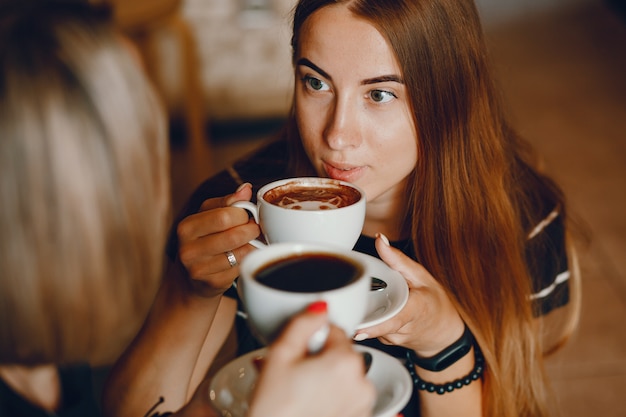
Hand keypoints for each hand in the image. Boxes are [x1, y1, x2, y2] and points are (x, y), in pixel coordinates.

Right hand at [174, 183, 259, 295]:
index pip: (224, 215)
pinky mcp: (212, 284)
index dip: (243, 214)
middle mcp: (188, 249)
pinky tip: (243, 257)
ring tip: (251, 241)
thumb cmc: (202, 242)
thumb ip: (227, 202)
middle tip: (254, 229)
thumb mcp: (207, 216)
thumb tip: (245, 188)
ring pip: (241, 253)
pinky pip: (241, 268)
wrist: (189, 280)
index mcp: (187, 227)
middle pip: (234, 235)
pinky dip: (248, 261)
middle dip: (251, 230)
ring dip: (253, 246)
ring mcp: (199, 269)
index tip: (248, 216)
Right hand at [249, 303, 375, 416]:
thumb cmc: (276, 409)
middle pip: (341, 353)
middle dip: (320, 358)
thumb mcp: (280, 355)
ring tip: (299, 389)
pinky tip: (309, 403)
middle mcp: (362, 383)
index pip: (335, 330)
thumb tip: (320, 307)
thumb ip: (302, 323)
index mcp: (346, 361)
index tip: (299, 352)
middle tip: (294, 372)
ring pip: (344, 376)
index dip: (313, 338)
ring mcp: (363, 405)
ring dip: (326, 377)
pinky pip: (347, 397)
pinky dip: (332, 396)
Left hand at [354, 234, 464, 356]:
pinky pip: (371, 329)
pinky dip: (368, 319)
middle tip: (345, 302)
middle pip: (375, 323)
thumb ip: (397, 259)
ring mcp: (394, 340)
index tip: (359, 330)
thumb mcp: (420, 275)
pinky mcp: (386, 344)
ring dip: (362, 313)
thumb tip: (380, 240)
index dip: (374, 326)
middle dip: (359, 313)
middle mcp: (403, 329)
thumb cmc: (435, 302)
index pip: (393, 320)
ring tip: (362, 301)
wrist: (444, 331)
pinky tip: (372, 311)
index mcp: (415, 310)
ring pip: (370, 327)